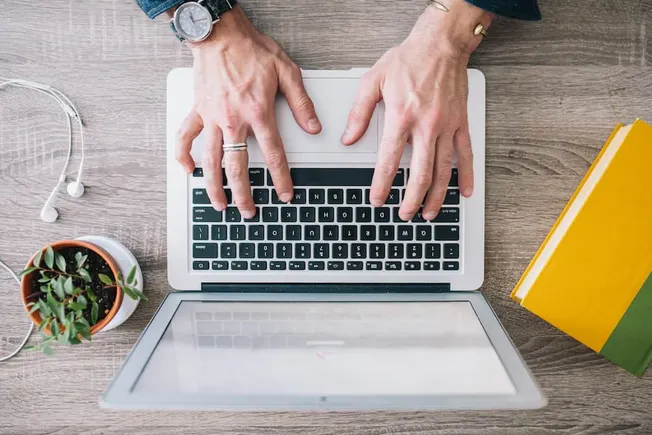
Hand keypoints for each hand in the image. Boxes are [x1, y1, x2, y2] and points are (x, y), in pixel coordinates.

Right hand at [175, 6, 320, 217]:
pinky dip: (183, 155)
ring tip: (219, 205)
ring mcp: (212, 118)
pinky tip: (187, 170)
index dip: (280, 178)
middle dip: (244, 194)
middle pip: (237, 167)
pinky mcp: (197, 110)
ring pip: (210, 160)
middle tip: (249, 211)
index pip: (273, 155)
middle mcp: (233, 120)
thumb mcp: (287, 72)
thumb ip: (301, 103)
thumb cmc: (252, 50)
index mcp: (258, 113)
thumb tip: (313, 126)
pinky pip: (185, 137)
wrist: (221, 33)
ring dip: (214, 186)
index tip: (284, 194)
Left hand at [342, 1, 491, 220]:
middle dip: (411, 199)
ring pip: (443, 170)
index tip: (377, 199)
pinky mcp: (461, 123)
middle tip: (404, 214)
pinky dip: (466, 175)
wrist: (441, 43)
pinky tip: (464, 192)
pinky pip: (466, 154)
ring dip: (435, 195)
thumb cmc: (408, 59)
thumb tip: (349, 139)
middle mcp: (426, 125)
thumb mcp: (373, 81)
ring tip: (428, 213)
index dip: (381, 185)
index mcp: (401, 117)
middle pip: (419, 173)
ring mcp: (447, 126)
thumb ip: (359, 113)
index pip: (388, 161)